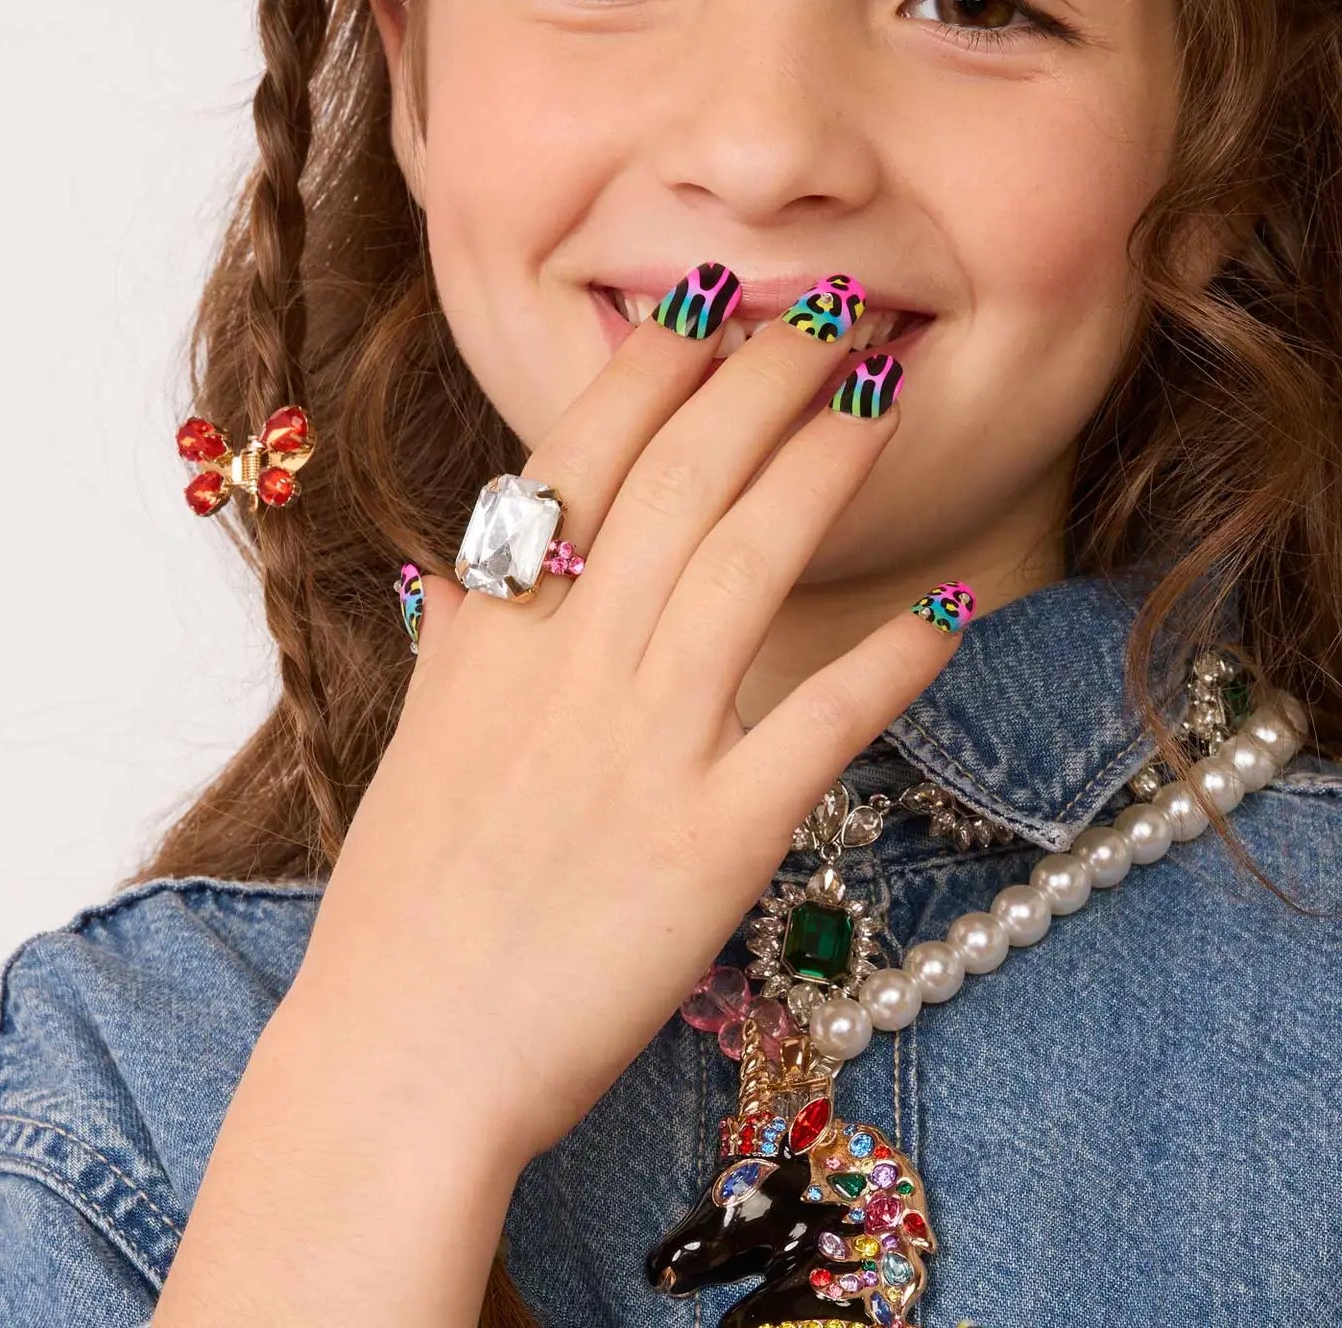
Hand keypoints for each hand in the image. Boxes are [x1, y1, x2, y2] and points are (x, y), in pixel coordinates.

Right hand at [305, 267, 970, 1169]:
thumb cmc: (406, 901)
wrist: (404, 1054)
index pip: (583, 455)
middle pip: (682, 478)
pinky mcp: (713, 842)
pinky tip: (948, 605)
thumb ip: (461, 639)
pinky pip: (819, 726)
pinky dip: (891, 662)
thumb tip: (471, 560)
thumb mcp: (422, 740)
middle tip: (834, 311)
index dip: (660, 363)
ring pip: (750, 563)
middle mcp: (569, 665)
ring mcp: (644, 748)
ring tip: (887, 393)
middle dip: (764, 375)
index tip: (714, 300)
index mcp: (494, 632)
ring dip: (827, 465)